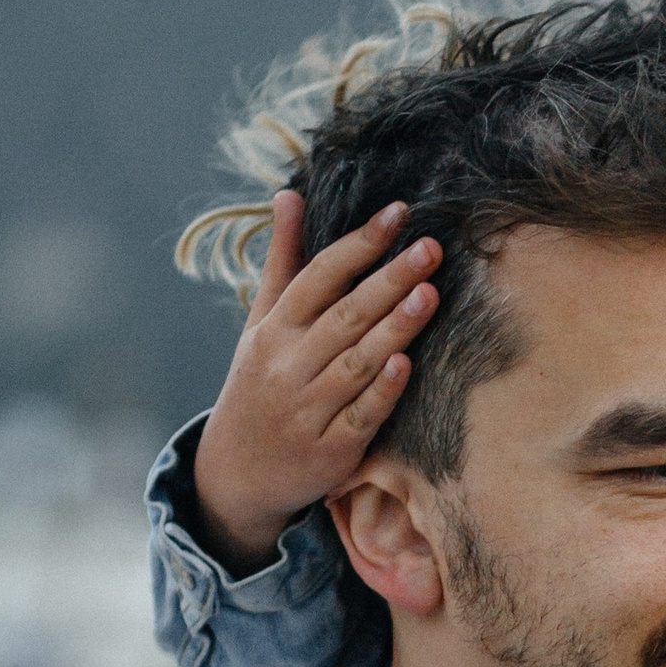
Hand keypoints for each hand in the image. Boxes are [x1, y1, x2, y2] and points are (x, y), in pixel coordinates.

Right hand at [189, 191, 441, 573]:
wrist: (235, 473)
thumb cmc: (260, 383)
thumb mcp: (262, 322)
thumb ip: (283, 262)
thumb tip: (289, 194)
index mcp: (275, 329)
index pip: (319, 277)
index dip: (359, 244)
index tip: (398, 213)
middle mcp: (288, 366)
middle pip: (344, 316)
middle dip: (388, 280)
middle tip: (430, 248)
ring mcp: (307, 410)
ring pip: (355, 364)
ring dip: (392, 329)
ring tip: (429, 294)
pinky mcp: (330, 452)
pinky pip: (359, 417)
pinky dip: (381, 392)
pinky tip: (405, 365)